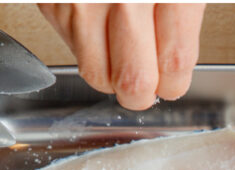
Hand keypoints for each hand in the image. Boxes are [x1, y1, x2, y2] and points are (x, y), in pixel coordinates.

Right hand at [38, 3, 205, 110]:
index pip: (174, 62)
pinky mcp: (54, 4)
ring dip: (110, 76)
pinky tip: (97, 26)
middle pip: (132, 80)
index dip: (174, 83)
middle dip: (141, 94)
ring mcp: (82, 4)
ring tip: (120, 58)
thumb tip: (172, 65)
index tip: (172, 84)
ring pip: (96, 73)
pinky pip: (71, 48)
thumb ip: (181, 14)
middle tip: (145, 89)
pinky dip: (86, 46)